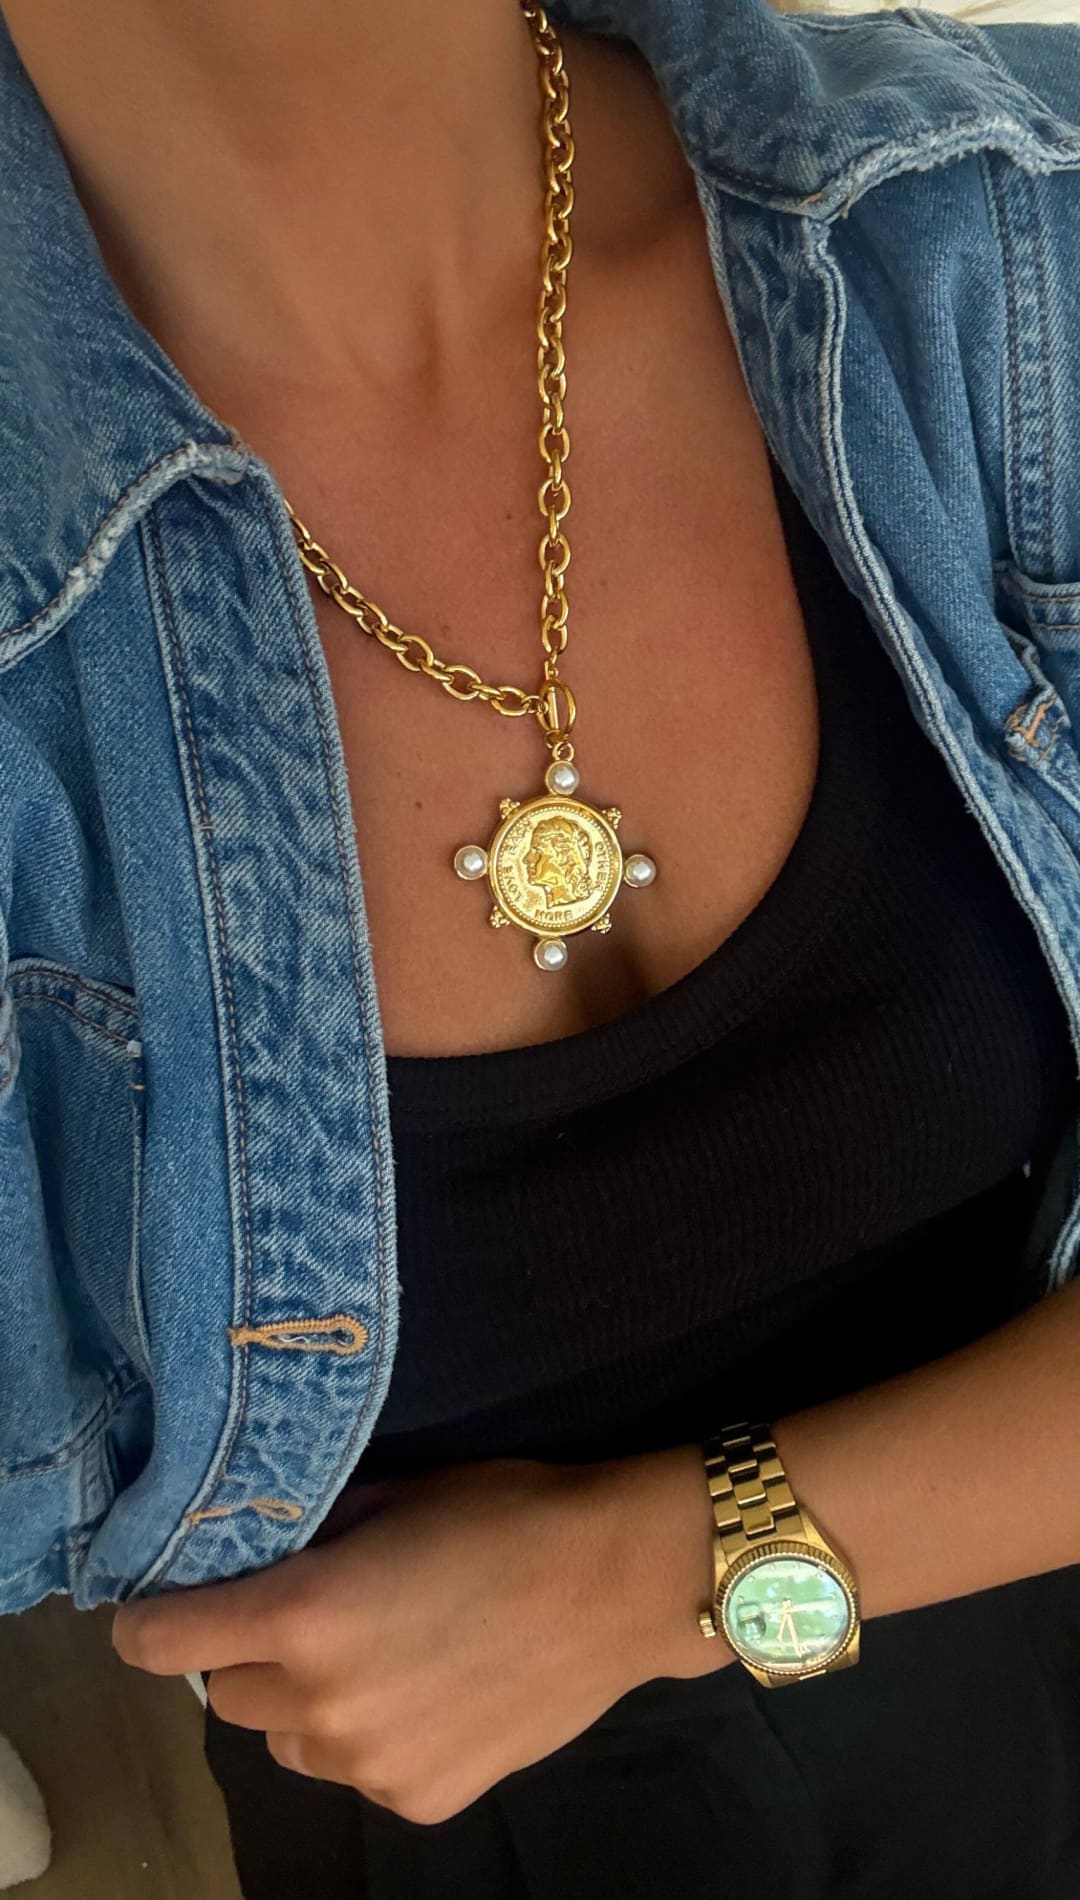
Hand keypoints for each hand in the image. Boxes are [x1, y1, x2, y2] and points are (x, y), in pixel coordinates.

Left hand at [111, 1445, 730, 1823]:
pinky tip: (433, 1695)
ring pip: (290, 1744)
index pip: (166, 1641)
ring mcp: (370, 1763)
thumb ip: (313, 1538)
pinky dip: (372, 1739)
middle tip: (312, 1619)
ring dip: (307, 1706)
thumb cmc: (505, 1514)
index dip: (146, 1626)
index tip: (148, 1616)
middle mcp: (321, 1702)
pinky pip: (357, 1771)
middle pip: (229, 1695)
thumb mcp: (395, 1497)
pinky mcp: (418, 1800)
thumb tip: (264, 1556)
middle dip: (252, 1656)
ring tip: (381, 1659)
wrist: (618, 1584)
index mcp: (304, 1614)